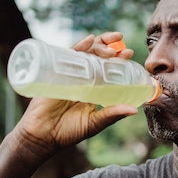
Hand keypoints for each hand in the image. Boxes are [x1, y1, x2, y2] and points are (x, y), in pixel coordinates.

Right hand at [11, 32, 138, 158]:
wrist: (42, 137)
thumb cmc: (68, 132)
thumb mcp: (94, 123)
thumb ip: (112, 115)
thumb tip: (135, 110)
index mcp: (94, 87)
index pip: (108, 68)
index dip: (118, 59)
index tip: (129, 54)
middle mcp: (83, 78)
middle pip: (97, 56)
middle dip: (110, 46)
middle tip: (122, 48)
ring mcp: (69, 74)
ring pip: (85, 53)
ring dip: (99, 45)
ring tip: (111, 46)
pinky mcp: (56, 73)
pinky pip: (68, 56)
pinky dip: (78, 46)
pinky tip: (89, 40)